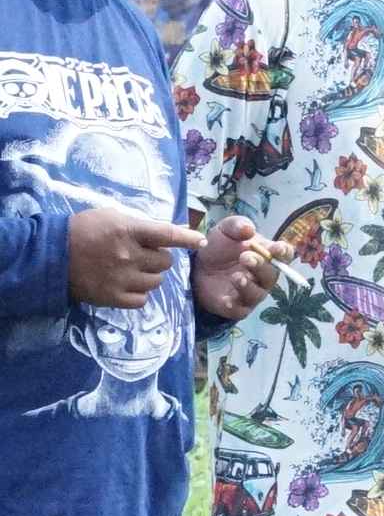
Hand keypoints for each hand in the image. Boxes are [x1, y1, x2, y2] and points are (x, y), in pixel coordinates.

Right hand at [66, 207, 201, 308]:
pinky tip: (127, 285)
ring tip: (132, 270)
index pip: (168, 235)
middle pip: (165, 262)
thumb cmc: (82, 230)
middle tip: (141, 255)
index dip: (188, 239)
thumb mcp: (112, 216)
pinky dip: (139, 293)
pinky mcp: (113, 298)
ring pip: (156, 281)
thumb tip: (177, 232)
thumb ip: (143, 224)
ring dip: (150, 276)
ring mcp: (121, 278)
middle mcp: (128, 255)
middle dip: (157, 258)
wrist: (50, 255)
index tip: (201, 241)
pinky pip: (142, 299)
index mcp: (128, 231)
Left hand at [192, 215, 273, 323]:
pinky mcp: (238, 307)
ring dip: (248, 286)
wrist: (197, 268)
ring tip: (236, 277)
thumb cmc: (219, 248)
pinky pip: (241, 309)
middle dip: (260, 266)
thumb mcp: (225, 230)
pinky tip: (226, 299)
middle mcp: (264, 276)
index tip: (276, 248)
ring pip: (258, 293)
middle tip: (245, 257)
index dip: (283, 252)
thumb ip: (237, 225)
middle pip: (271, 274)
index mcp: (268, 255)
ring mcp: (252, 292)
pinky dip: (234, 304)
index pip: (284, 255)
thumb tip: (248, 230)